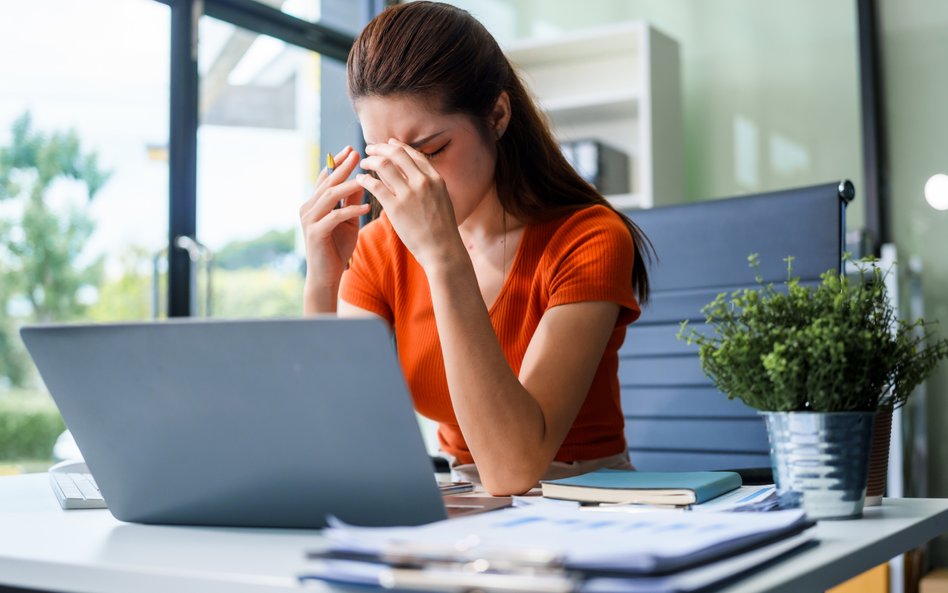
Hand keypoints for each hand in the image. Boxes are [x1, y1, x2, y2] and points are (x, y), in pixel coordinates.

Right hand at [299, 146, 369, 296]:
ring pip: (329, 196)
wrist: (326, 276)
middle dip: (342, 167)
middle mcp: (308, 208)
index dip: (337, 163)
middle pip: (327, 182)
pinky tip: (368, 207)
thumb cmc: (338, 248)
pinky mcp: (315, 233)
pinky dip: (351, 210)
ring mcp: (309, 220)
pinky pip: (335, 216)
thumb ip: (352, 201)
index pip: (326, 177)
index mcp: (315, 203)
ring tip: (365, 178)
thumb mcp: (349, 220)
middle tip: (357, 153)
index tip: (352, 150)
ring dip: (348, 186)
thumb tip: (362, 180)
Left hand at [357, 140, 461, 268]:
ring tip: (363, 163)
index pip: (413, 154)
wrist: (443, 250)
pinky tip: (360, 179)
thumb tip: (407, 175)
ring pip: (384, 164)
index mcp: (435, 178)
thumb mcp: (441, 200)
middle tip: (370, 149)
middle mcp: (423, 181)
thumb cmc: (441, 229)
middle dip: (380, 148)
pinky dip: (365, 179)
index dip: (398, 146)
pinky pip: (375, 185)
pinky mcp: (396, 208)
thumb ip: (427, 185)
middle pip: (397, 154)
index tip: (388, 144)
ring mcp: (409, 194)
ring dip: (371, 161)